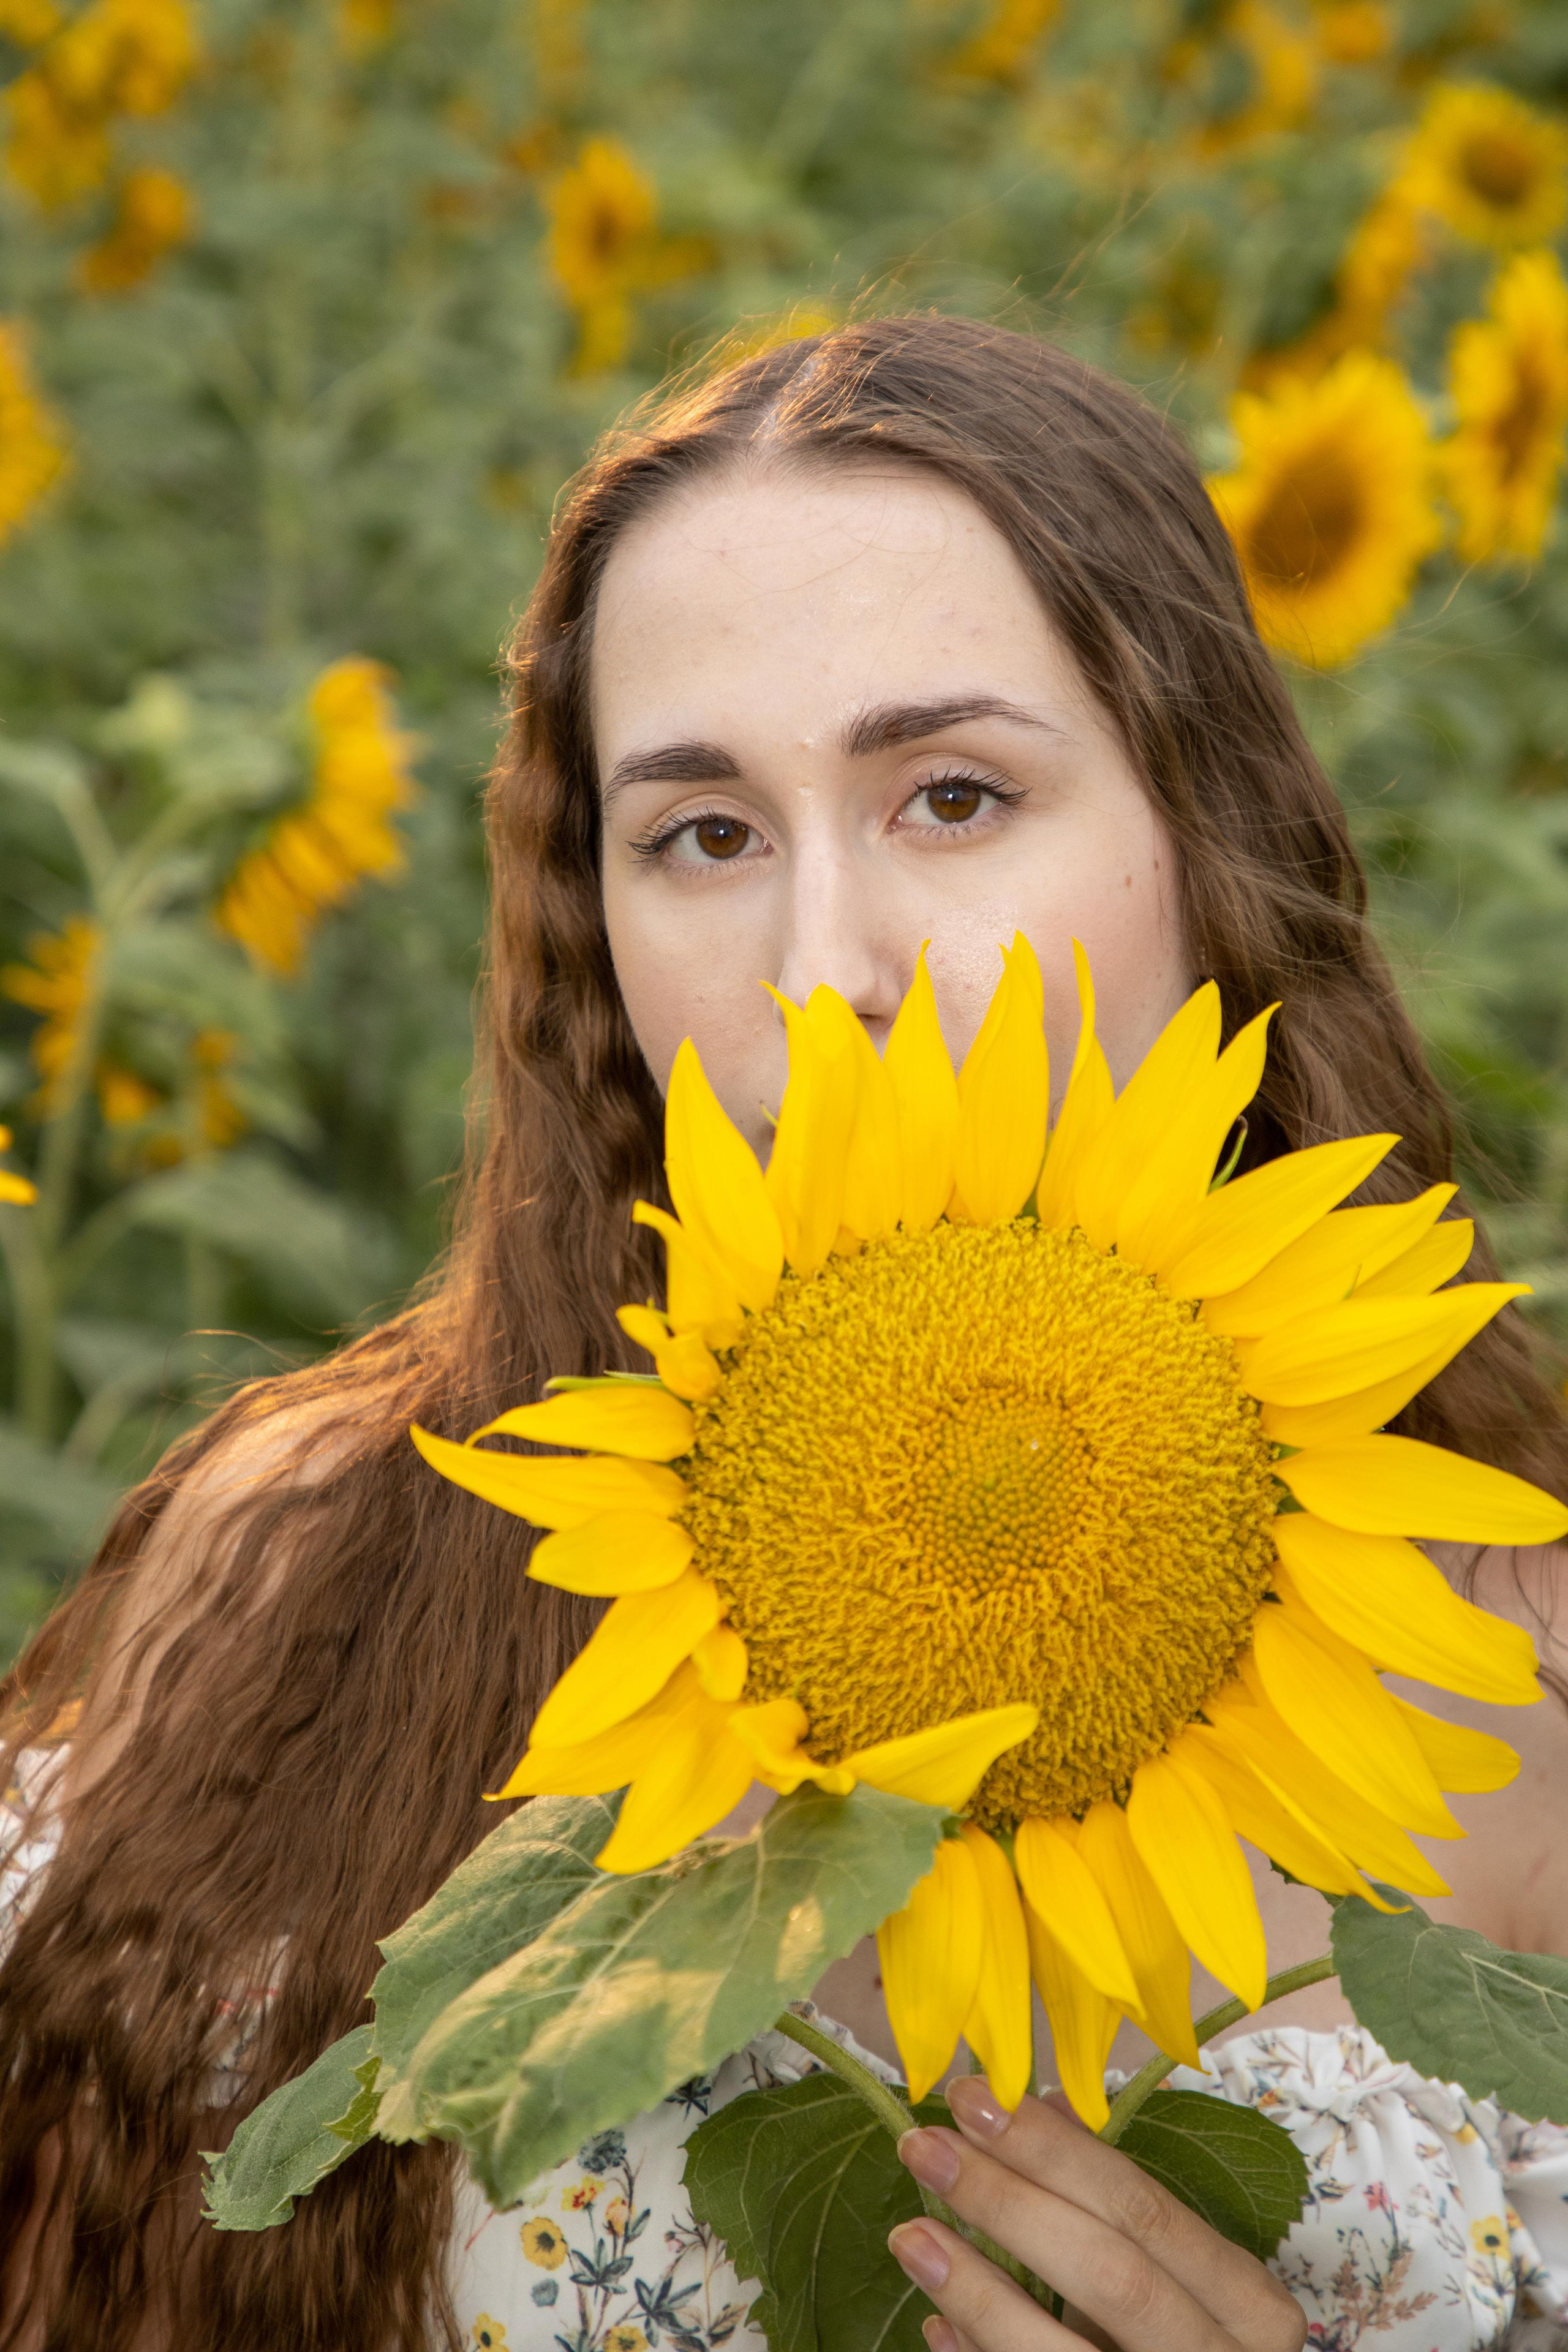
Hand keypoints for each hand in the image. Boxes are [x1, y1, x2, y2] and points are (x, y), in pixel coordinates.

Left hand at [889, 2075, 1306, 2351]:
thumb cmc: (1188, 2343)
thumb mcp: (1178, 2276)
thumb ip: (1116, 2202)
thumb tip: (1041, 2105)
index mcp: (1248, 2303)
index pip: (1142, 2207)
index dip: (1054, 2151)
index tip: (974, 2098)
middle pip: (1110, 2273)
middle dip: (1008, 2203)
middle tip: (924, 2148)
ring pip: (1063, 2351)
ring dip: (977, 2290)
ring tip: (910, 2237)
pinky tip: (936, 2324)